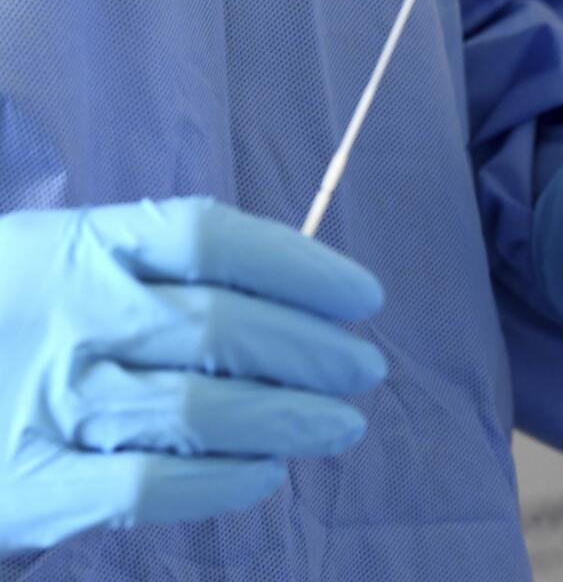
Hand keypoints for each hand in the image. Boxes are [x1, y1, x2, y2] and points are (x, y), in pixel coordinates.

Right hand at [0, 198, 385, 554]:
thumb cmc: (20, 318)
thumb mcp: (73, 262)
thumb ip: (167, 269)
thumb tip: (305, 301)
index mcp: (81, 244)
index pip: (211, 238)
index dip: (303, 266)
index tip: (364, 297)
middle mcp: (67, 316)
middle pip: (221, 326)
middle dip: (315, 352)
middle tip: (364, 370)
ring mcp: (46, 403)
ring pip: (199, 410)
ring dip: (291, 420)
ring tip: (342, 424)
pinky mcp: (31, 487)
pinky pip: (148, 487)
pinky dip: (224, 482)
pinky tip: (267, 474)